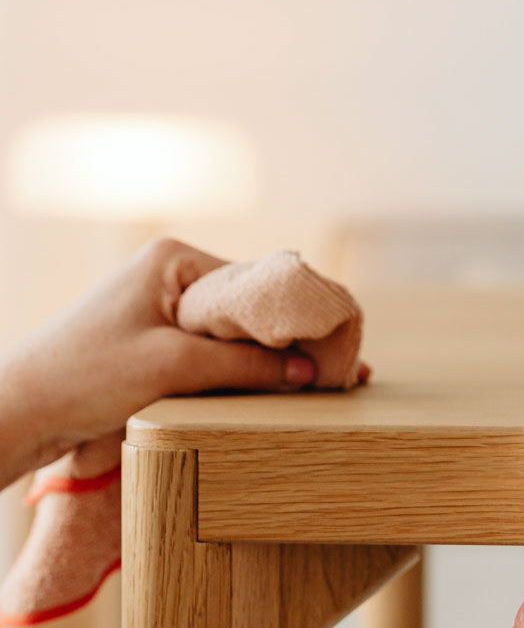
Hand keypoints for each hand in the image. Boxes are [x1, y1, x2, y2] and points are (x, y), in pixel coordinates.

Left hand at [0, 238, 319, 488]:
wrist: (17, 413)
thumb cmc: (82, 376)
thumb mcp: (173, 368)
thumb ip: (245, 366)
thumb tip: (311, 371)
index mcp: (175, 257)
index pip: (258, 282)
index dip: (300, 316)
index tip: (339, 345)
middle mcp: (174, 273)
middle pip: (253, 306)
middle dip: (294, 339)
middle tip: (343, 368)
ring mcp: (166, 307)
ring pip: (238, 332)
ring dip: (272, 358)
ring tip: (324, 381)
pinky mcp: (160, 340)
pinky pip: (218, 350)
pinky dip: (247, 370)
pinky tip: (281, 386)